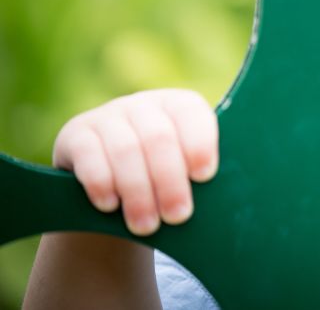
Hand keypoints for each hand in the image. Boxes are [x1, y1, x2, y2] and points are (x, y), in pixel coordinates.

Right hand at [52, 89, 218, 235]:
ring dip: (138, 192)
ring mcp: (108, 116)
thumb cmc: (164, 179)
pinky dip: (102, 183)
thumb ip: (203, 175)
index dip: (200, 144)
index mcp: (179, 105)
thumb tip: (232, 200)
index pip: (192, 114)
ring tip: (147, 226)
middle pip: (159, 137)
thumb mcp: (185, 169)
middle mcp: (144, 104)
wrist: (111, 182)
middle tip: (178, 216)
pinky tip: (110, 206)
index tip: (205, 177)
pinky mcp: (76, 134)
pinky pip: (90, 156)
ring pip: (125, 150)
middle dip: (170, 181)